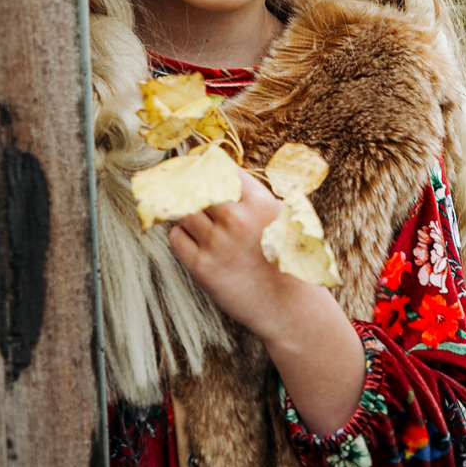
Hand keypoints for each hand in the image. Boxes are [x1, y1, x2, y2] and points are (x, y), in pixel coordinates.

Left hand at [167, 168, 289, 336]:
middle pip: (194, 185)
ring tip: (198, 221)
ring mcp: (218, 243)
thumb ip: (252, 195)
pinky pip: (176, 237)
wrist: (289, 307)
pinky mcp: (202, 267)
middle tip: (178, 182)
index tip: (192, 159)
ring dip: (186, 212)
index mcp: (259, 202)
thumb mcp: (281, 217)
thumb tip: (216, 168)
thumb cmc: (285, 259)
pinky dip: (181, 235)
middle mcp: (237, 219)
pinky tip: (196, 242)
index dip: (202, 160)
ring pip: (182, 210)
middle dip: (185, 182)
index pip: (219, 167)